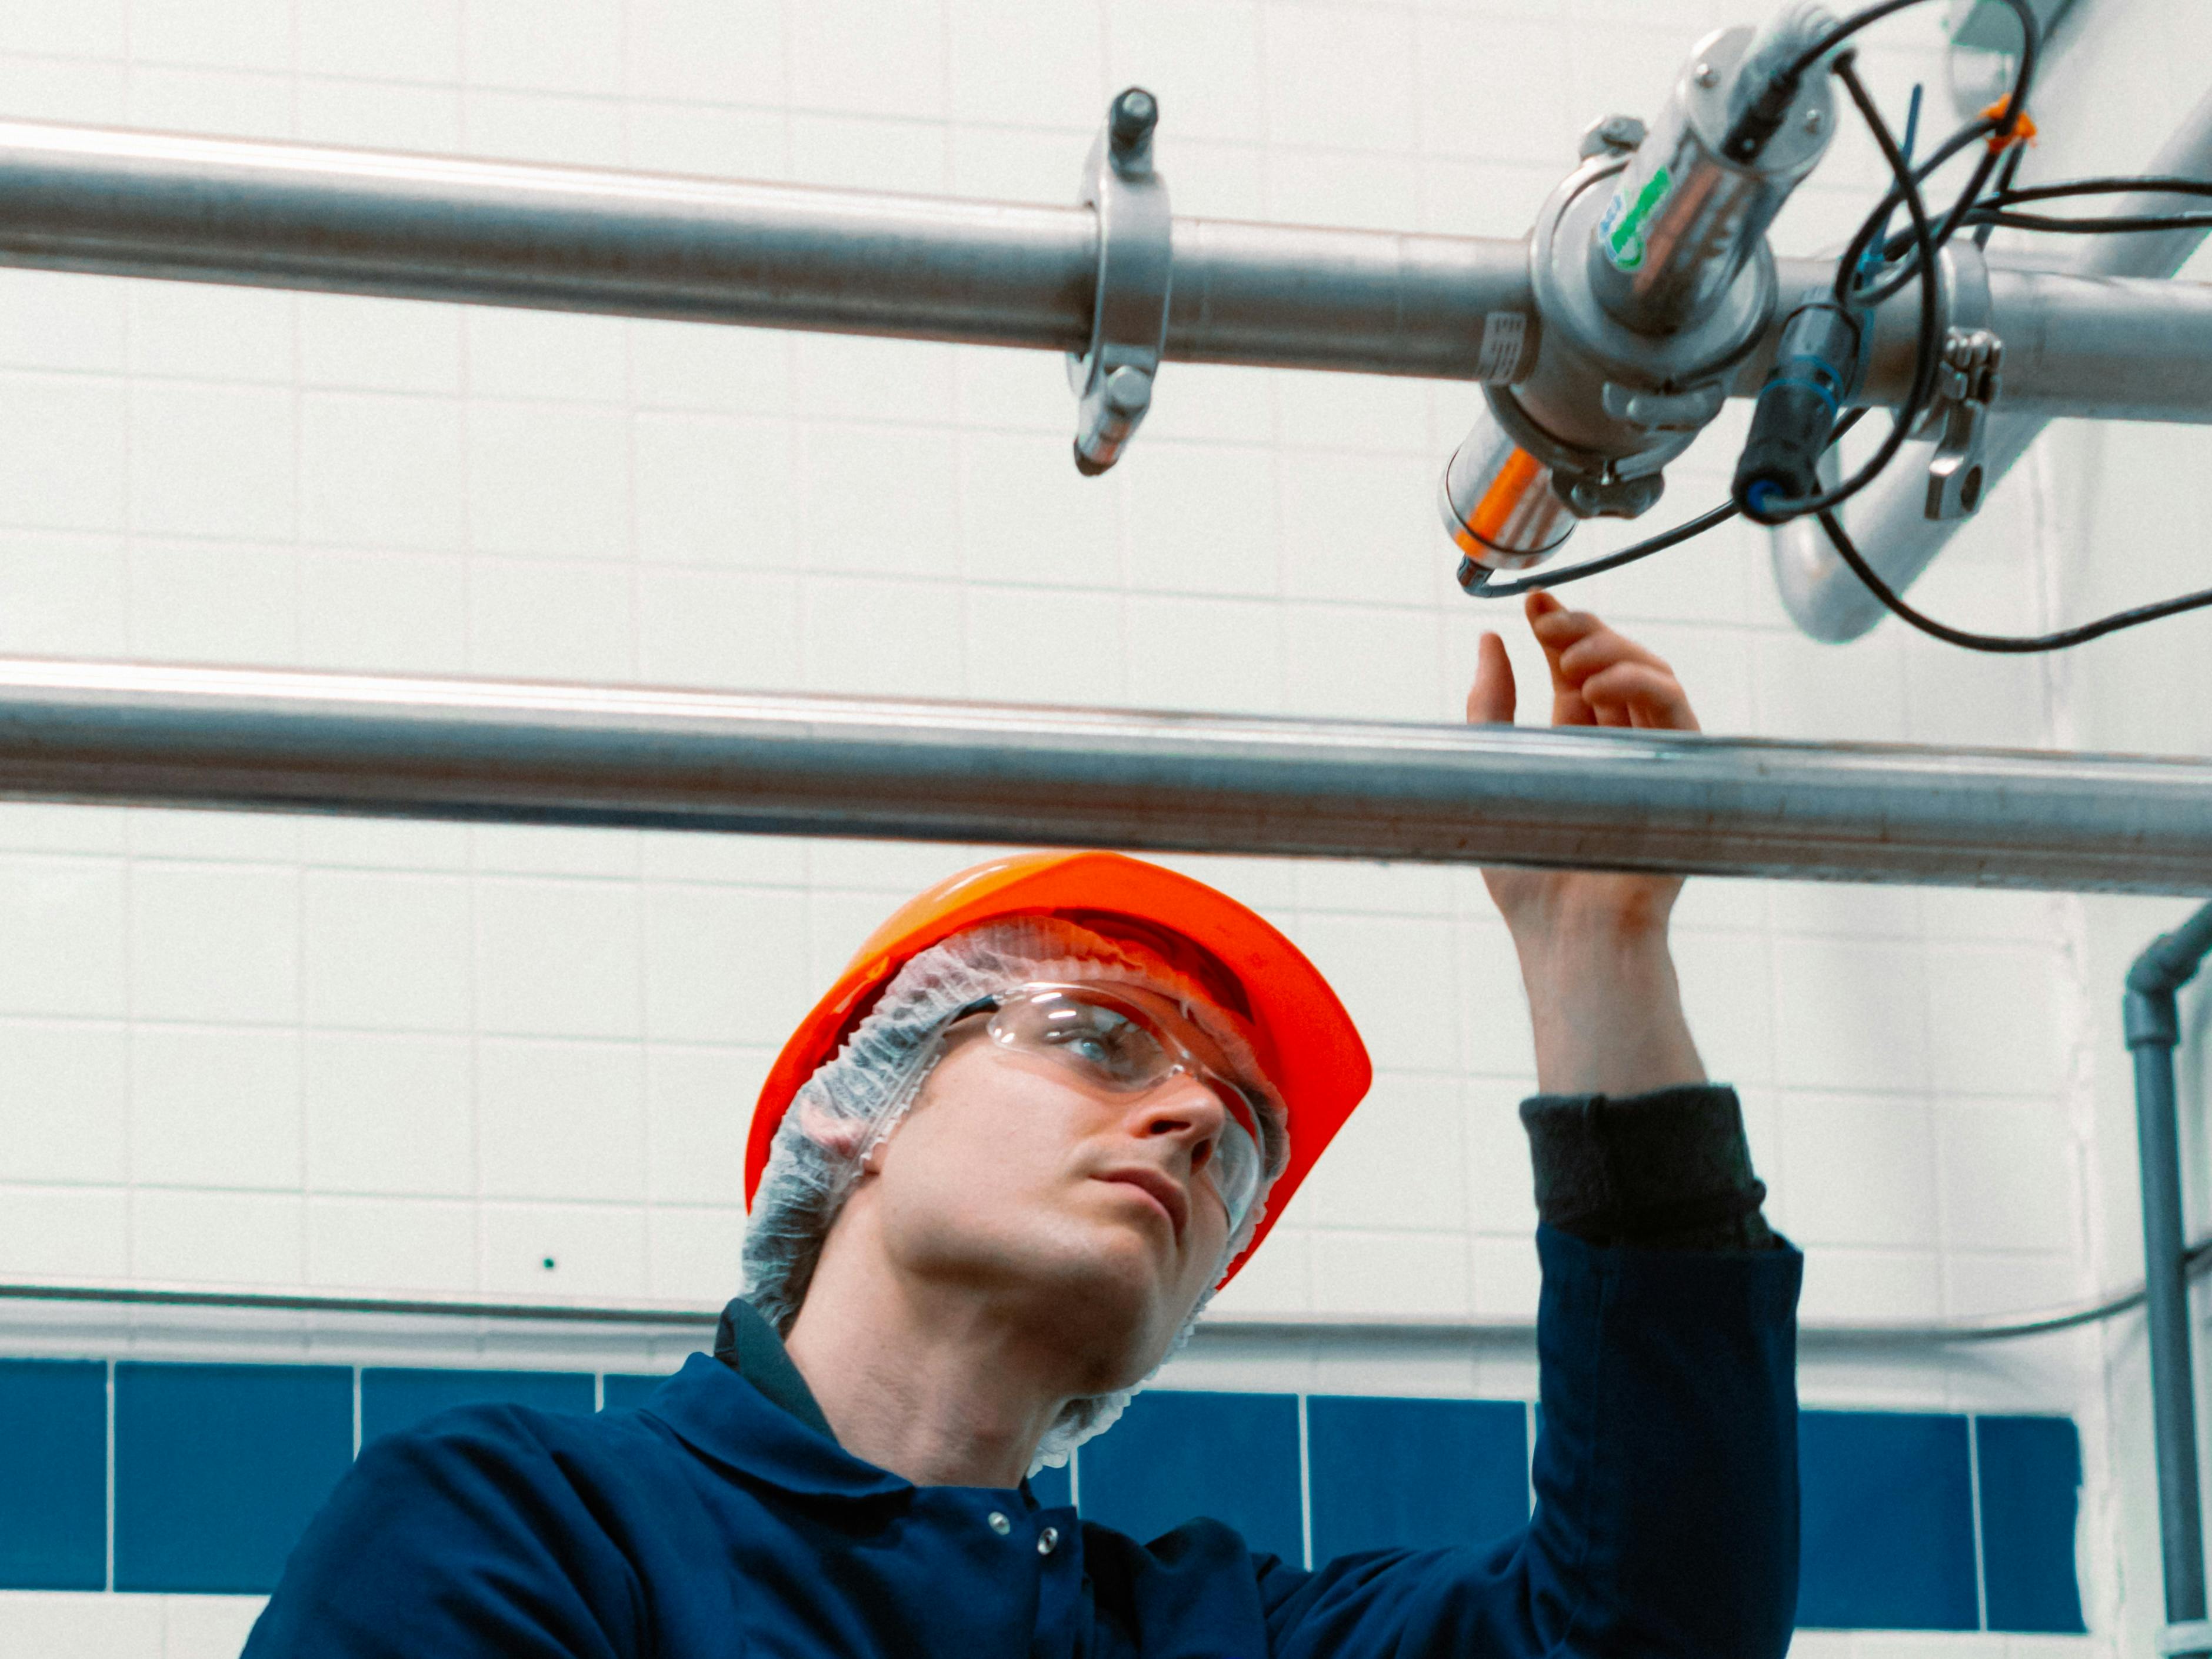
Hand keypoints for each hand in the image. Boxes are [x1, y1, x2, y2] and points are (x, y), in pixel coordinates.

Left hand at [1467, 591, 1705, 1096]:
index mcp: (1577, 747)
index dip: (1559, 631)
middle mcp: (1620, 748)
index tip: (1530, 601)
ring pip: (1652, 679)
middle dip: (1583, 631)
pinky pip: (1677, 714)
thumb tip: (1489, 640)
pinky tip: (1600, 683)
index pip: (1576, 673)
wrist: (1569, 937)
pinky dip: (1642, 687)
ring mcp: (1653, 761)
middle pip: (1616, 666)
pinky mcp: (1681, 779)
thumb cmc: (1531, 875)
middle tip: (1547, 618)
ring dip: (1612, 651)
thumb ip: (1491, 708)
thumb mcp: (1493, 773)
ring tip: (1566, 652)